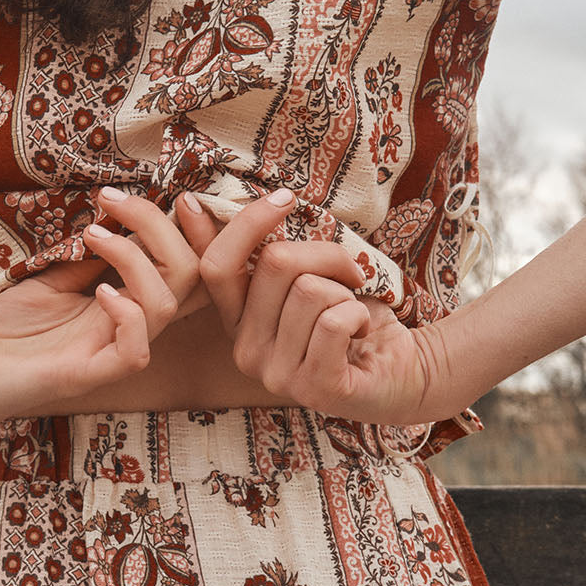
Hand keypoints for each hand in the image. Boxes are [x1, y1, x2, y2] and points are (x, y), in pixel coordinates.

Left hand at [0, 205, 199, 428]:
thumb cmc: (2, 330)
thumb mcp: (50, 279)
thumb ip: (86, 259)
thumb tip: (115, 220)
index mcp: (124, 306)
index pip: (184, 269)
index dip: (194, 231)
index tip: (164, 192)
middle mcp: (127, 329)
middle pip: (187, 278)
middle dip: (161, 228)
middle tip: (113, 201)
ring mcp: (109, 354)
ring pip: (165, 306)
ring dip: (136, 259)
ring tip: (94, 236)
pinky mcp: (87, 376)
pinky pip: (135, 352)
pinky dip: (126, 314)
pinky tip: (99, 292)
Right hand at [99, 187, 451, 425]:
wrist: (399, 372)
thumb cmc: (347, 319)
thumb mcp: (296, 277)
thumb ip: (252, 249)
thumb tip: (186, 204)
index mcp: (236, 322)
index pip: (217, 266)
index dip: (247, 224)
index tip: (285, 198)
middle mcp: (246, 352)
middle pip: (276, 264)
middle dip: (326, 254)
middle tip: (350, 273)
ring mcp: (278, 375)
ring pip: (311, 291)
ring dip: (347, 292)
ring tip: (352, 314)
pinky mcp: (317, 387)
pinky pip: (335, 321)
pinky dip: (361, 314)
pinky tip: (362, 333)